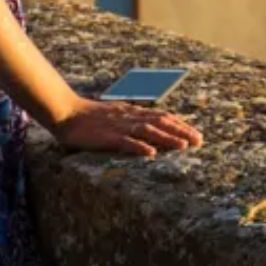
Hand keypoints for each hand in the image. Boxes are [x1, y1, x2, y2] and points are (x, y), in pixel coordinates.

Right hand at [49, 98, 202, 157]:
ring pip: (147, 131)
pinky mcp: (107, 136)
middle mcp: (130, 117)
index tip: (196, 134)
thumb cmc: (89, 117)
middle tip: (198, 141)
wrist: (67, 113)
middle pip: (160, 122)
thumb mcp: (116, 115)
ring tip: (183, 146)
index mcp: (132, 112)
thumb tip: (149, 130)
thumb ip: (132, 120)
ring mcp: (119, 126)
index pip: (162, 116)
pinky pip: (125, 141)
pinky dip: (139, 146)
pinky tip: (151, 153)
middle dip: (181, 131)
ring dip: (166, 138)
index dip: (180, 125)